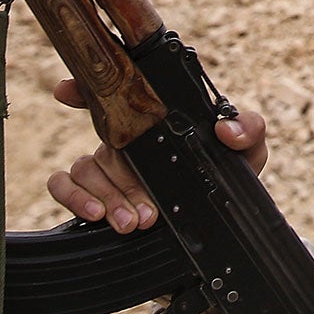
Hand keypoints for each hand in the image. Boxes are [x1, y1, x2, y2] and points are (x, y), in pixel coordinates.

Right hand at [44, 78, 268, 232]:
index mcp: (157, 120)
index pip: (118, 95)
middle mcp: (128, 138)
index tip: (67, 91)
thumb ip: (249, 131)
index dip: (86, 89)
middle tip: (147, 214)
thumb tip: (227, 130)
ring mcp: (108, 166)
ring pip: (85, 169)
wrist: (218, 223)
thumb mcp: (249, 150)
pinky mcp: (94, 193)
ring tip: (134, 223)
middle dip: (122, 184)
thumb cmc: (229, 175)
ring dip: (106, 197)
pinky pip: (63, 184)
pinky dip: (73, 196)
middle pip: (104, 146)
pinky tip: (94, 215)